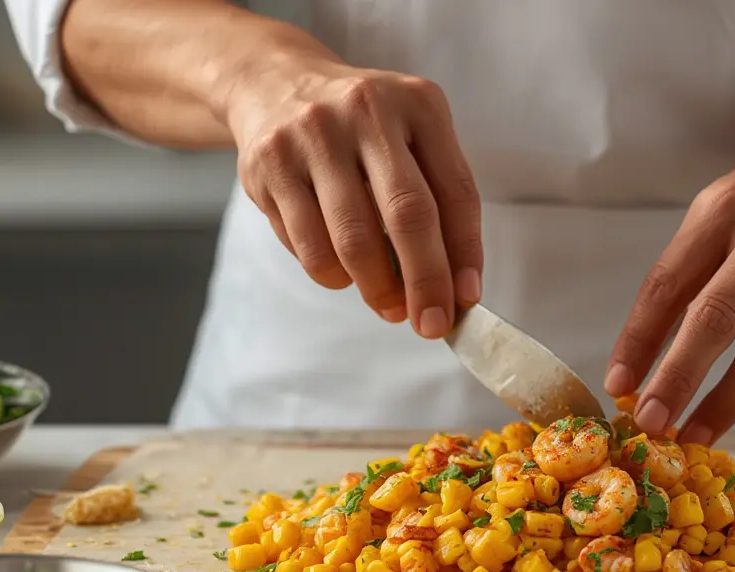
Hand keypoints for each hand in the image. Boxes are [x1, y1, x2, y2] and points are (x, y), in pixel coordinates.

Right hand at [225, 54, 480, 337]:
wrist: (277, 85)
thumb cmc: (364, 130)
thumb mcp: (413, 140)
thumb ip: (440, 204)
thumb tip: (456, 290)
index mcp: (419, 105)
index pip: (455, 192)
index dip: (464, 254)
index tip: (466, 300)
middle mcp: (366, 112)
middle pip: (407, 215)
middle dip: (424, 281)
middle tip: (430, 323)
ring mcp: (312, 136)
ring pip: (351, 239)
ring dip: (376, 288)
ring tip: (388, 305)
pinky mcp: (269, 164)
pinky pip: (308, 246)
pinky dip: (332, 275)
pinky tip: (343, 272)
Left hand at [605, 139, 734, 443]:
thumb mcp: (716, 215)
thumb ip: (681, 277)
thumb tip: (638, 365)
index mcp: (727, 206)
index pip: (669, 282)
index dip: (639, 339)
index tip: (619, 385)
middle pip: (719, 317)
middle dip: (680, 378)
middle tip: (654, 423)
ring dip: (727, 402)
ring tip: (696, 433)